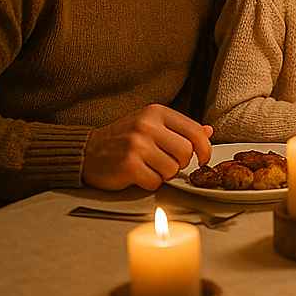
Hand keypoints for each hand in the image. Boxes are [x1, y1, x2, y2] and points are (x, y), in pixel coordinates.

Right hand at [82, 104, 212, 191]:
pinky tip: (139, 175)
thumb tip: (208, 131)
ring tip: (150, 168)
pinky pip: (155, 182)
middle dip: (181, 163)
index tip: (202, 159)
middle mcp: (147, 126)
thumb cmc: (123, 138)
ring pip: (172, 169)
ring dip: (165, 175)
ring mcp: (137, 145)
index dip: (204, 149)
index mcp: (156, 112)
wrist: (86, 151)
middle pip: (186, 152)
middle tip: (168, 164)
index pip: (195, 131)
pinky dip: (151, 183)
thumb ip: (180, 128)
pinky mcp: (128, 166)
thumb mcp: (151, 124)